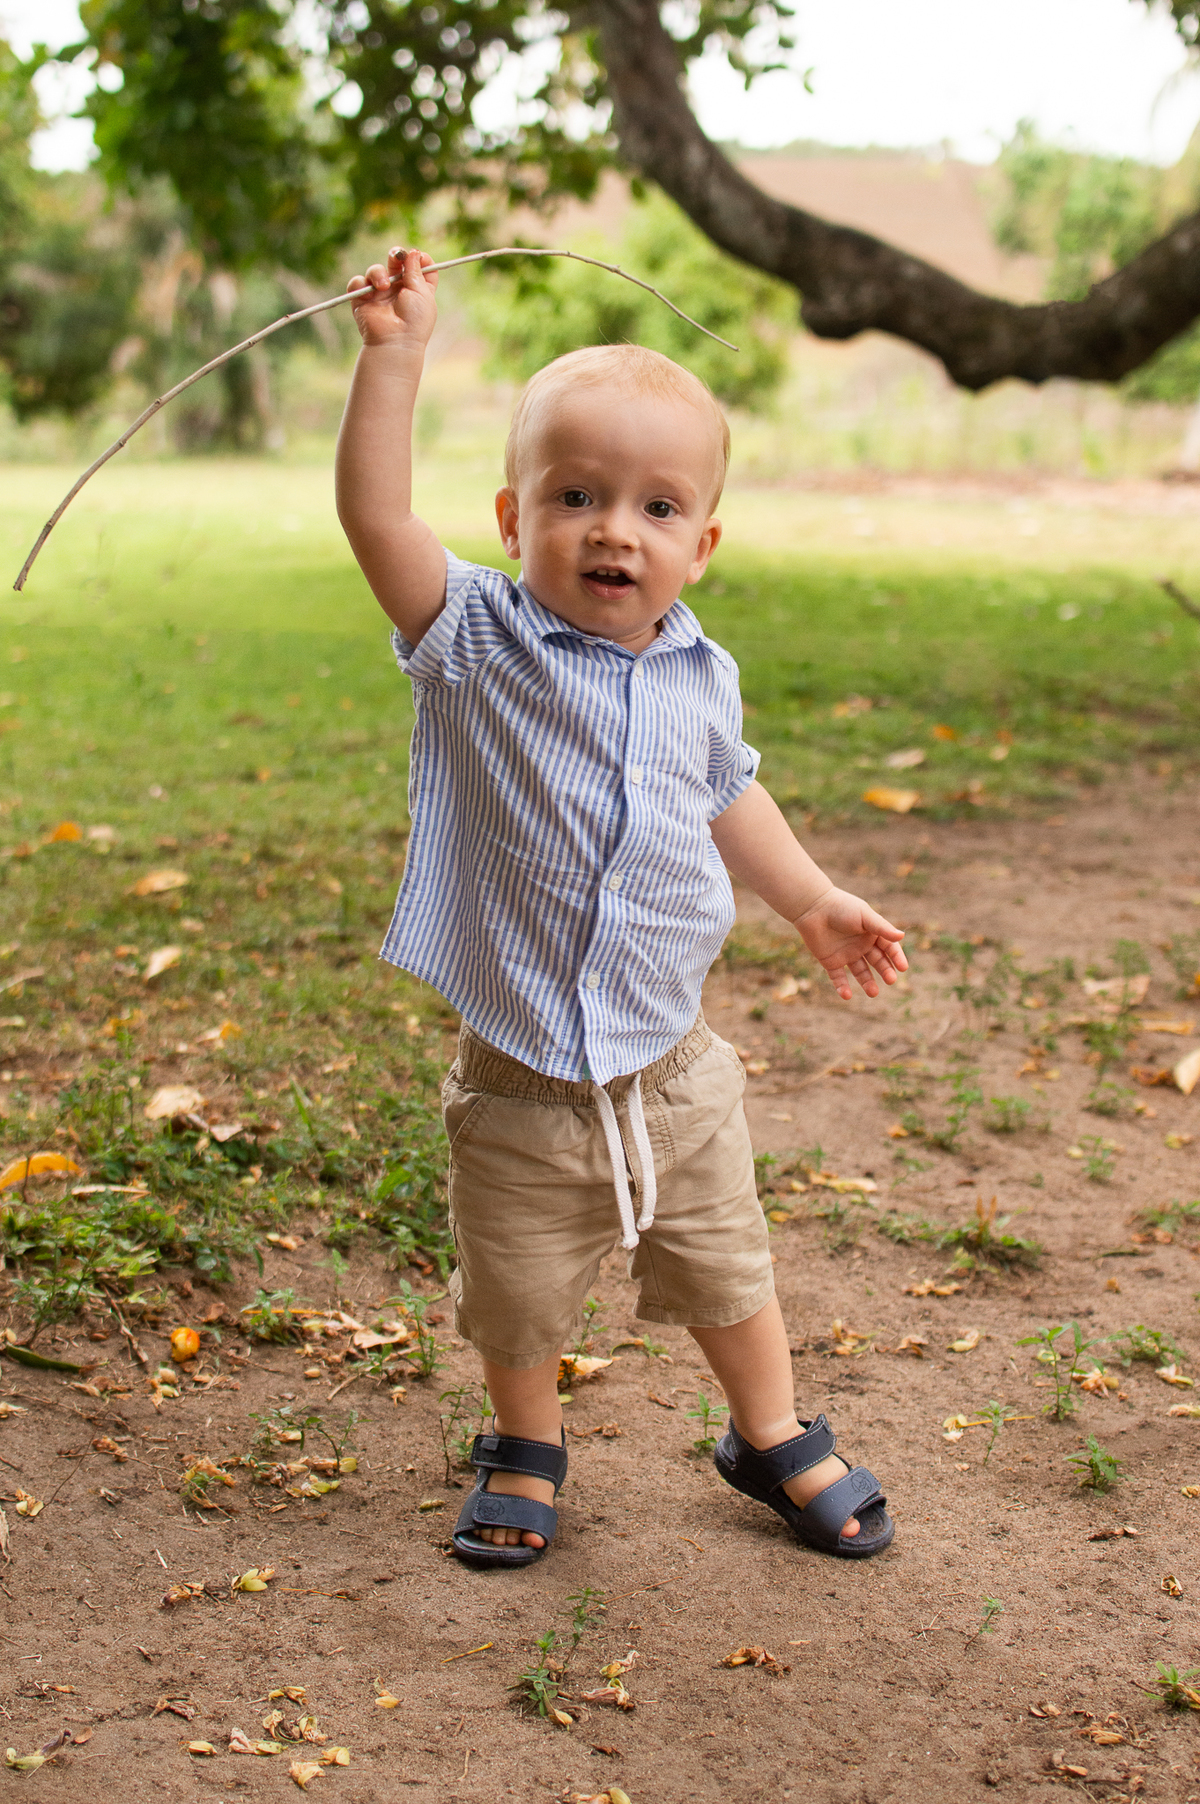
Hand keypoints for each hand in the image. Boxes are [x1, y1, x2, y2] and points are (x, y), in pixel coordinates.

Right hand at [347, 246, 438, 350]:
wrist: (395, 341)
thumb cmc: (414, 320)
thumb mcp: (422, 292)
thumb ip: (416, 270)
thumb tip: (414, 252)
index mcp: (417, 289)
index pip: (420, 268)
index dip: (420, 259)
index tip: (419, 256)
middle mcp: (399, 290)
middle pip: (396, 263)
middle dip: (396, 255)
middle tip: (396, 257)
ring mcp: (380, 295)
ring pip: (375, 271)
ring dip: (378, 273)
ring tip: (383, 286)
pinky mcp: (363, 300)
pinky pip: (357, 283)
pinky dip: (361, 284)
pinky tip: (370, 295)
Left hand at [792, 887, 906, 1000]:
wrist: (812, 908)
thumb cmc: (841, 907)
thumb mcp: (864, 916)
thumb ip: (882, 927)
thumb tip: (902, 936)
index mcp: (871, 933)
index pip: (889, 948)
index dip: (896, 957)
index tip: (903, 968)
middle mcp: (861, 945)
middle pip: (877, 961)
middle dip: (885, 971)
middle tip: (891, 980)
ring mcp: (846, 954)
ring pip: (860, 972)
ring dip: (867, 982)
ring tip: (873, 993)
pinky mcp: (830, 962)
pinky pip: (838, 977)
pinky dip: (842, 987)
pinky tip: (847, 995)